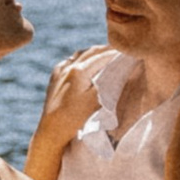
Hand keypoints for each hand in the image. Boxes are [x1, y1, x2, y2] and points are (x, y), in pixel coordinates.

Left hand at [27, 42, 117, 174]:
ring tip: (105, 52)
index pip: (102, 56)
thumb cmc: (74, 117)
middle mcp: (68, 66)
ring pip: (79, 55)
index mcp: (79, 70)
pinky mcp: (54, 78)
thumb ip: (107, 82)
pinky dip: (80, 58)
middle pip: (91, 52)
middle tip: (120, 48)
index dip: (116, 53)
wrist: (51, 131)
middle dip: (106, 49)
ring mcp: (59, 71)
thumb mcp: (95, 100)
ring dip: (93, 52)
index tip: (128, 51)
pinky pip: (69, 62)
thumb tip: (119, 68)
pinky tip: (84, 61)